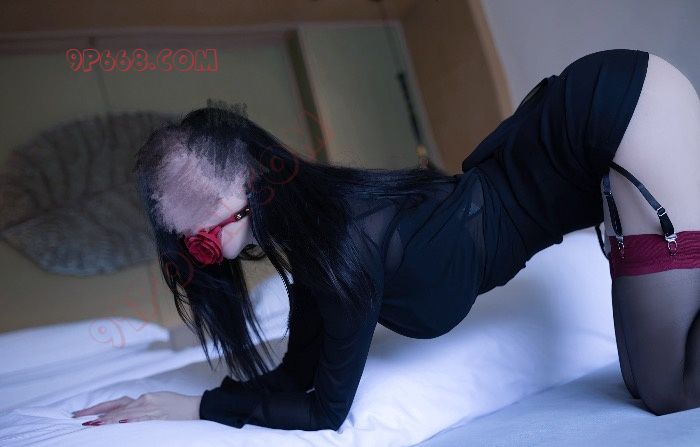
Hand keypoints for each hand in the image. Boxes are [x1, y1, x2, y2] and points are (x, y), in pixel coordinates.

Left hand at [72, 391, 202, 425]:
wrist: (194, 407)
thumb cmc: (176, 407)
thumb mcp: (156, 405)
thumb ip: (141, 410)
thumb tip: (125, 418)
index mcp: (141, 399)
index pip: (115, 404)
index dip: (98, 408)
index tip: (83, 415)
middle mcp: (142, 400)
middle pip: (114, 405)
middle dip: (95, 411)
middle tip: (78, 417)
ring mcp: (148, 406)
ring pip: (123, 412)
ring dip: (107, 418)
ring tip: (91, 424)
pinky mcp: (155, 411)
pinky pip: (138, 417)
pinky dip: (128, 418)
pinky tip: (118, 421)